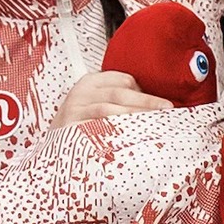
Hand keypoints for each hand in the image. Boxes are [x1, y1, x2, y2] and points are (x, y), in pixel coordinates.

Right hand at [51, 69, 167, 128]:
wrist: (55, 144)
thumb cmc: (84, 122)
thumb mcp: (99, 103)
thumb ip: (121, 99)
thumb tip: (159, 106)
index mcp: (91, 82)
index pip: (123, 79)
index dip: (144, 91)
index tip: (162, 104)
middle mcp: (82, 92)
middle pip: (120, 93)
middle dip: (147, 101)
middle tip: (168, 109)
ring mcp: (75, 109)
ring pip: (109, 108)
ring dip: (134, 115)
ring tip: (154, 124)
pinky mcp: (71, 126)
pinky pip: (96, 127)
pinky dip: (113, 130)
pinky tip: (130, 137)